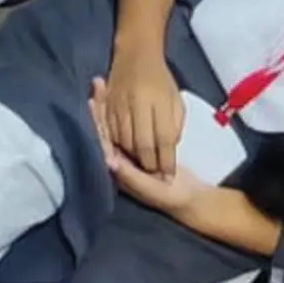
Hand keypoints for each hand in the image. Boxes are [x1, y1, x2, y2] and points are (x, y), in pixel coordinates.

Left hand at [90, 79, 207, 215]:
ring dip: (109, 104)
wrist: (190, 199)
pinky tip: (117, 92)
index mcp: (117, 169)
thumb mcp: (150, 188)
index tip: (93, 102)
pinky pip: (128, 124)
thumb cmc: (168, 197)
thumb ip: (130, 175)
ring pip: (115, 123)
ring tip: (103, 83)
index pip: (102, 142)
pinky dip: (121, 109)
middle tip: (99, 83)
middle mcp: (119, 159)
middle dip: (101, 108)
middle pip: (105, 129)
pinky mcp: (141, 145)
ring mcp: (129, 152)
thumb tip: (109, 160)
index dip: (97, 122)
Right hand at [103, 39, 184, 177]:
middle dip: (150, 163)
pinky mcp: (106, 107)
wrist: (136, 54)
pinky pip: (111, 135)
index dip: (167, 160)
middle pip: (142, 144)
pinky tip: (127, 151)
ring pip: (125, 143)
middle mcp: (137, 104)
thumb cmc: (160, 79)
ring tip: (142, 165)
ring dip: (134, 158)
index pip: (164, 138)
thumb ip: (175, 125)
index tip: (170, 174)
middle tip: (155, 174)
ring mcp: (119, 106)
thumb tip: (169, 149)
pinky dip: (119, 147)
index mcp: (158, 101)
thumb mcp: (176, 99)